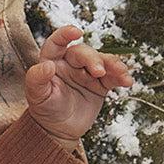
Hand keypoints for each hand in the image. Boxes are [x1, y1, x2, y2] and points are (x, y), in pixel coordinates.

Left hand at [24, 25, 133, 142]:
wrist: (59, 131)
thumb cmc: (44, 110)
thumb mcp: (37, 96)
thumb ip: (37, 80)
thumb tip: (46, 66)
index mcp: (52, 62)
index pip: (56, 43)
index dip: (65, 34)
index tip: (76, 32)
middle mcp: (70, 63)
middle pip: (84, 53)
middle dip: (93, 59)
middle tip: (99, 72)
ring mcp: (87, 72)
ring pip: (103, 61)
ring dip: (114, 65)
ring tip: (121, 74)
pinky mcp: (100, 83)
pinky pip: (113, 76)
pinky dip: (121, 77)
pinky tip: (127, 81)